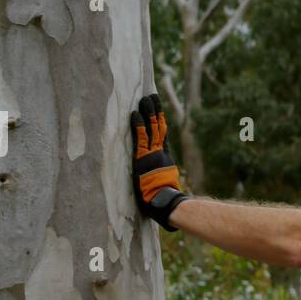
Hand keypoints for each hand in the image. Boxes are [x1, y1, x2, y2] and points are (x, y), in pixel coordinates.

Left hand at [130, 93, 188, 230]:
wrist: (165, 202)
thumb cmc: (163, 201)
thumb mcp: (163, 187)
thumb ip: (160, 180)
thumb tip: (162, 185)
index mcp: (165, 160)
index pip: (162, 137)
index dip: (160, 123)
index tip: (159, 111)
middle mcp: (160, 154)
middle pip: (158, 128)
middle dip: (155, 111)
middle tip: (153, 96)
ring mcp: (152, 154)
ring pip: (151, 128)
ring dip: (148, 112)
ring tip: (145, 98)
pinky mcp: (143, 157)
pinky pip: (140, 137)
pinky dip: (138, 124)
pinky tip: (135, 113)